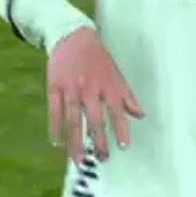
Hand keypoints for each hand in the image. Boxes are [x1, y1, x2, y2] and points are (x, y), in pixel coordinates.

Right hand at [46, 26, 143, 165]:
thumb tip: (141, 115)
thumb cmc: (98, 58)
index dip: (121, 129)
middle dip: (99, 141)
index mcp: (108, 86)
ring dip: (76, 142)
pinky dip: (55, 128)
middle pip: (95, 120)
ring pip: (73, 121)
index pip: (117, 112)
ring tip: (80, 160)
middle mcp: (90, 90)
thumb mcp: (116, 74)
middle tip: (102, 158)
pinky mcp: (55, 87)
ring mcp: (71, 89)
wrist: (73, 36)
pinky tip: (58, 143)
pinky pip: (54, 112)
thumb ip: (127, 96)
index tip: (124, 146)